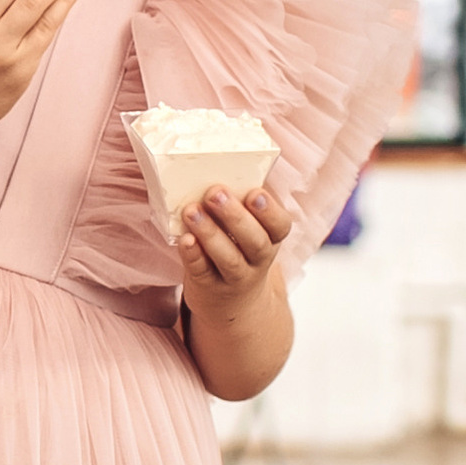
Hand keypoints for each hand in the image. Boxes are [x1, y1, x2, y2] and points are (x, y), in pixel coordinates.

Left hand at [176, 182, 291, 311]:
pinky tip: (185, 239)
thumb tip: (215, 160)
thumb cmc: (237, 250)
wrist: (233, 304)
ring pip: (228, 258)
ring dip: (210, 233)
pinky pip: (203, 272)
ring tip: (192, 211)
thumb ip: (239, 204)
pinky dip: (193, 255)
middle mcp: (258, 259)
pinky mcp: (209, 287)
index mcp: (271, 238)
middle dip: (235, 216)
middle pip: (254, 241)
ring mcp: (235, 277)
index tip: (254, 193)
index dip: (270, 211)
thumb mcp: (248, 230)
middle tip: (215, 192)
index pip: (280, 226)